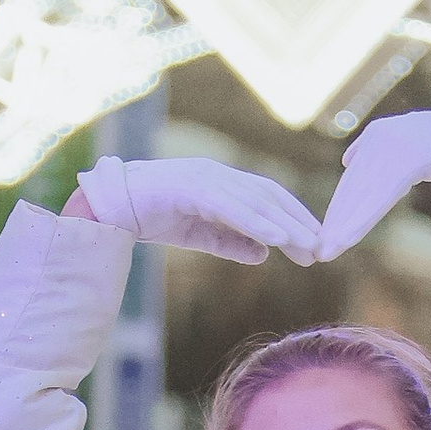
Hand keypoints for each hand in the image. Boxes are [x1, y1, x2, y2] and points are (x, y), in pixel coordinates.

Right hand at [69, 153, 322, 266]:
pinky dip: (255, 221)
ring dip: (284, 224)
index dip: (294, 218)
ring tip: (307, 246)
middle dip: (297, 222)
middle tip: (321, 249)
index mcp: (221, 183)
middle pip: (268, 197)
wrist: (108, 208)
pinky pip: (231, 206)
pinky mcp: (191, 187)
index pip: (267, 198)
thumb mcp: (199, 235)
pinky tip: (276, 238)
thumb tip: (264, 254)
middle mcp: (218, 175)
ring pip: (254, 201)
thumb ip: (231, 242)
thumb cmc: (151, 217)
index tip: (314, 243)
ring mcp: (205, 177)